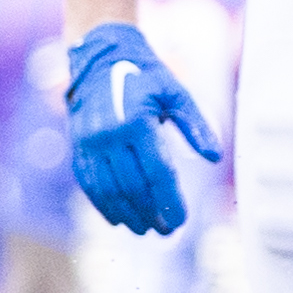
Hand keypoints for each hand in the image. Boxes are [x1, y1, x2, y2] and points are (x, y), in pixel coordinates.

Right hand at [65, 23, 219, 238]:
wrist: (101, 60)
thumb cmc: (146, 77)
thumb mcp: (176, 94)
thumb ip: (196, 126)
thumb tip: (214, 157)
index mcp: (136, 122)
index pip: (157, 172)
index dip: (170, 199)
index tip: (181, 220)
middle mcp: (108, 135)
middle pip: (132, 186)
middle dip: (151, 212)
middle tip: (167, 231)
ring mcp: (89, 143)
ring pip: (107, 190)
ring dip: (127, 214)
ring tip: (145, 230)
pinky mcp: (78, 147)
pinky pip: (89, 183)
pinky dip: (103, 204)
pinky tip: (118, 218)